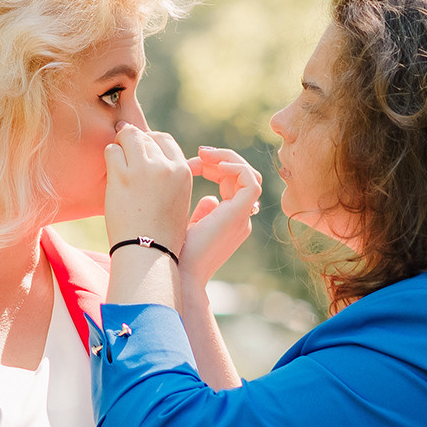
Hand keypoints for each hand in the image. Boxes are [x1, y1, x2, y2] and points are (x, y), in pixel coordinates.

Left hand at [104, 123, 193, 253]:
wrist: (147, 253)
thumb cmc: (160, 233)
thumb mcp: (177, 201)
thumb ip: (168, 177)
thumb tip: (150, 156)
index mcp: (183, 172)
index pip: (164, 140)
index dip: (149, 142)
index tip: (139, 152)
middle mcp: (166, 167)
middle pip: (145, 136)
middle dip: (133, 142)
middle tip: (123, 152)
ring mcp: (144, 169)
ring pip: (128, 137)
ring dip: (120, 147)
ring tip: (117, 164)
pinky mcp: (122, 176)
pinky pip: (112, 150)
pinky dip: (109, 157)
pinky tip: (110, 174)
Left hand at [181, 146, 261, 289]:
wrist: (179, 273)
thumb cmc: (176, 254)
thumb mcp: (187, 226)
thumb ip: (201, 213)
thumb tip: (210, 198)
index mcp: (230, 220)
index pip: (232, 183)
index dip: (213, 168)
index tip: (189, 163)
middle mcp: (241, 217)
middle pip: (242, 176)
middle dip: (220, 160)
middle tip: (198, 153)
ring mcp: (243, 216)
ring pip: (249, 175)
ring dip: (227, 159)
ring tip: (204, 155)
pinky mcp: (240, 214)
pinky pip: (251, 181)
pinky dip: (235, 167)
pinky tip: (213, 165)